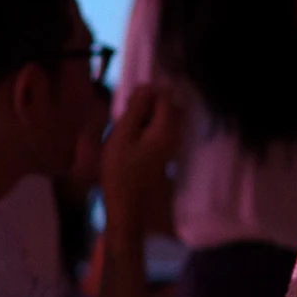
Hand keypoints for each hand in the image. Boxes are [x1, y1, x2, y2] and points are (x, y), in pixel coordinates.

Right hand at [99, 84, 180, 238]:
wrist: (129, 207)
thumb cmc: (121, 171)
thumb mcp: (123, 135)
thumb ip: (136, 109)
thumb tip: (147, 88)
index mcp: (167, 128)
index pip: (164, 96)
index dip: (145, 94)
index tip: (127, 104)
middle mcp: (176, 136)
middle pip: (168, 106)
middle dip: (148, 105)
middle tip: (126, 117)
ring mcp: (173, 147)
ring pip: (165, 120)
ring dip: (147, 118)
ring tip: (126, 130)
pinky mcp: (166, 157)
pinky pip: (161, 133)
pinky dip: (148, 130)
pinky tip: (132, 142)